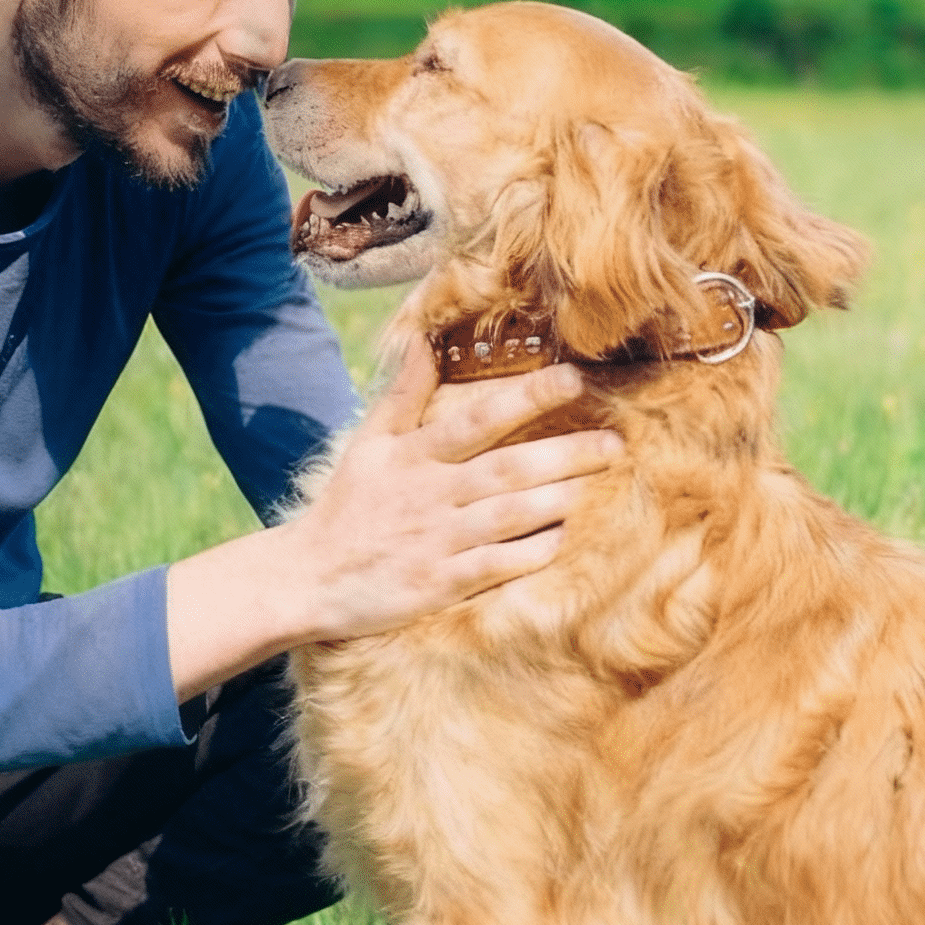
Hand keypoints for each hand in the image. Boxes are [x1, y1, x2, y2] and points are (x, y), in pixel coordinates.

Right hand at [286, 335, 621, 643]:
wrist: (308, 578)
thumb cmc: (347, 507)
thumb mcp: (368, 442)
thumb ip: (403, 393)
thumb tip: (425, 339)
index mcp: (415, 455)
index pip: (478, 418)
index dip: (527, 398)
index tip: (573, 380)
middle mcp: (430, 493)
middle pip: (507, 468)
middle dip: (564, 453)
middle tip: (615, 442)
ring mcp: (437, 540)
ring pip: (508, 516)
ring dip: (556, 500)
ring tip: (597, 484)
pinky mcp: (439, 585)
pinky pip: (495, 566)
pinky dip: (530, 553)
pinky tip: (561, 540)